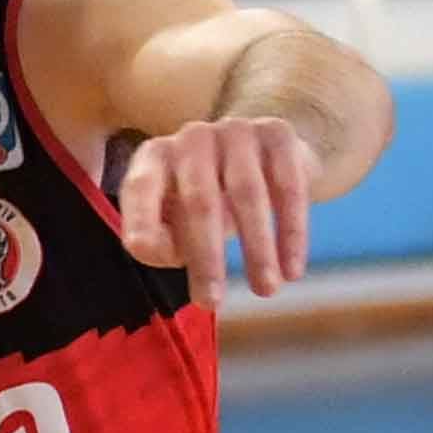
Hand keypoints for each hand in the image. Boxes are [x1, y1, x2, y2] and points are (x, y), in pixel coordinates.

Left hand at [119, 115, 313, 307]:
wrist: (264, 154)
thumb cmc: (205, 201)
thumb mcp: (173, 222)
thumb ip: (157, 240)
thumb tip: (157, 250)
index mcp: (153, 158)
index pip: (140, 188)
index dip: (143, 222)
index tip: (156, 258)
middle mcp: (190, 137)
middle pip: (199, 200)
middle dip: (206, 256)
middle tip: (212, 303)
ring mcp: (235, 130)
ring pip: (247, 194)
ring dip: (257, 248)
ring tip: (266, 290)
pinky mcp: (277, 133)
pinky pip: (288, 186)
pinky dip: (292, 230)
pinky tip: (293, 268)